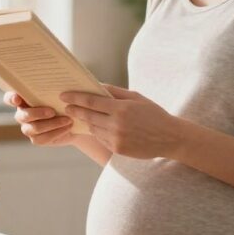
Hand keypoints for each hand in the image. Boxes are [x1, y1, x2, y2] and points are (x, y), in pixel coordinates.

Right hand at [4, 92, 75, 146]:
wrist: (74, 120)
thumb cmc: (63, 101)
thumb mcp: (58, 94)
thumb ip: (51, 89)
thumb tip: (55, 80)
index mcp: (24, 99)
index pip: (9, 98)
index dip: (10, 99)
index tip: (17, 99)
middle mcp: (22, 114)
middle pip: (23, 115)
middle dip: (38, 113)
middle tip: (53, 111)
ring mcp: (28, 128)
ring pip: (34, 128)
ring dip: (52, 124)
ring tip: (67, 120)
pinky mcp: (36, 139)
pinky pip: (42, 139)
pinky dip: (56, 132)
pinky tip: (68, 127)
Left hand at [60, 84, 179, 158]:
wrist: (169, 137)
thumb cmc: (153, 113)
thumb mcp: (136, 97)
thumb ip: (115, 91)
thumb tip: (96, 85)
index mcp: (121, 108)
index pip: (91, 101)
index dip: (75, 97)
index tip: (64, 95)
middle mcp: (116, 124)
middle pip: (88, 116)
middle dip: (75, 110)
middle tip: (66, 106)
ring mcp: (116, 138)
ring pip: (93, 128)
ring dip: (86, 121)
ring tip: (81, 115)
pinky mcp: (117, 149)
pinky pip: (101, 138)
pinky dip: (97, 131)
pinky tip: (97, 126)